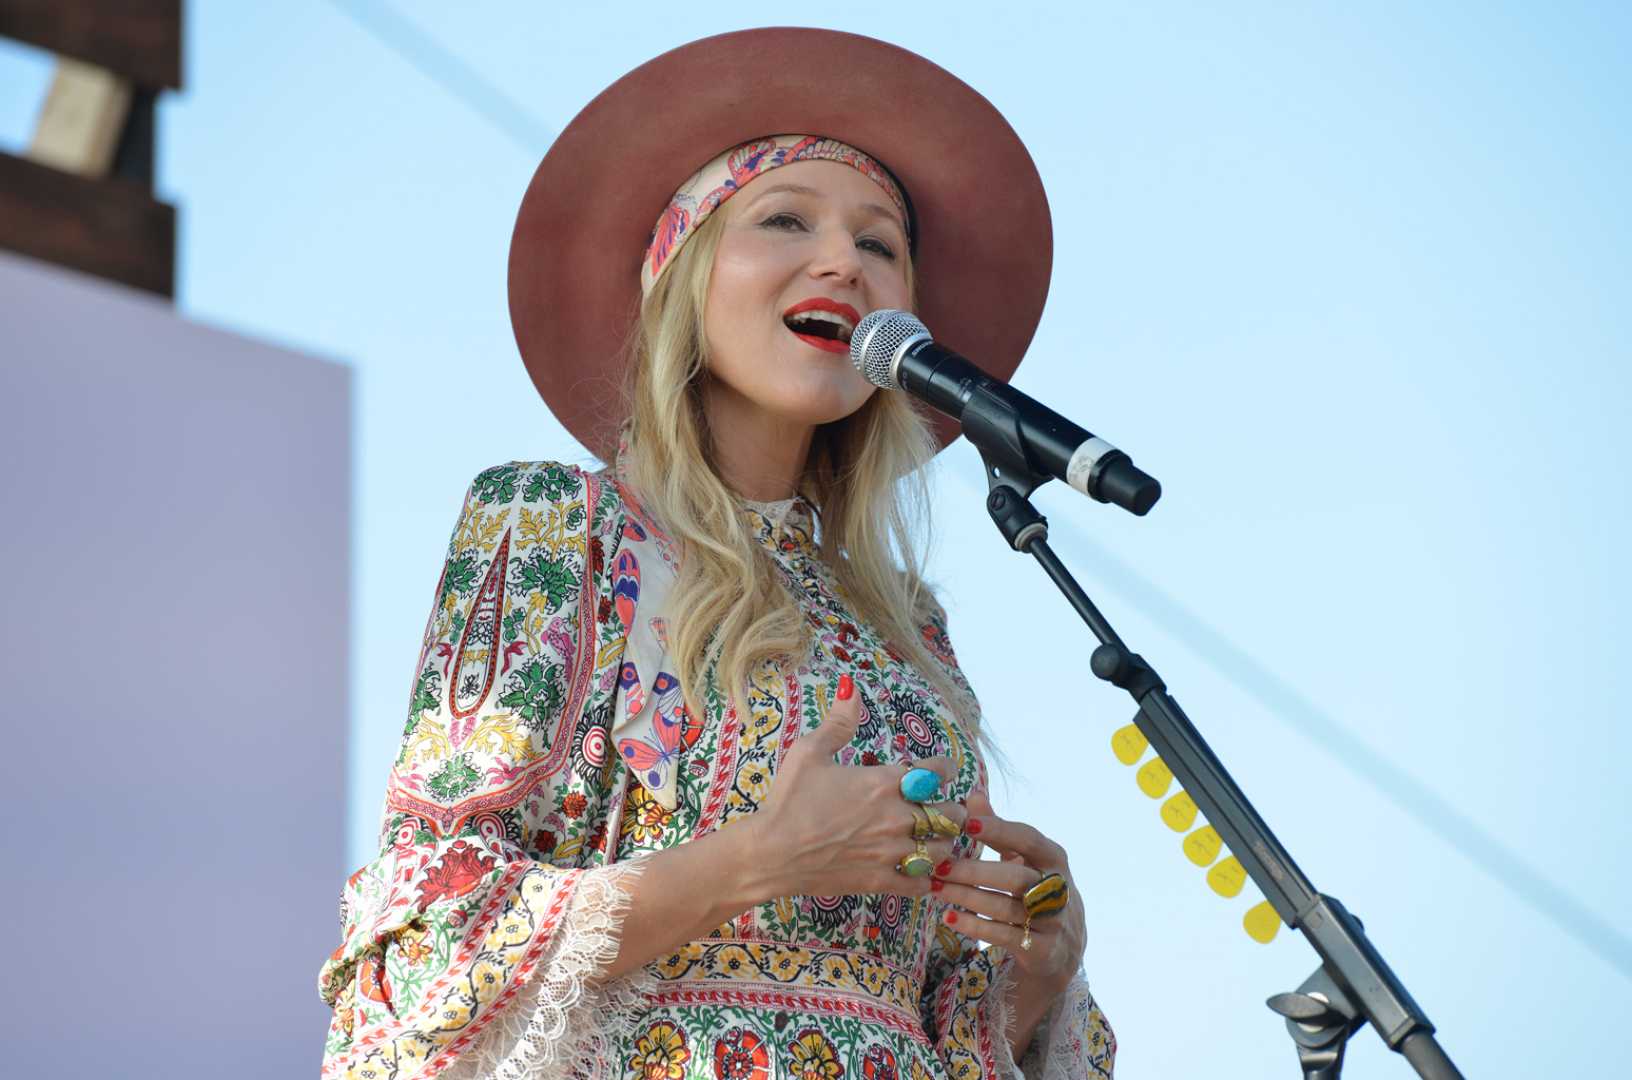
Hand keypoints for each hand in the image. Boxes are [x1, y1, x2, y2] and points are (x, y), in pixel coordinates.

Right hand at [746, 675, 967, 899]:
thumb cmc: (787, 800)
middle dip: (951, 808)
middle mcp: (896, 817)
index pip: (940, 772)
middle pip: (952, 814)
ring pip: (944, 850)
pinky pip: (924, 884)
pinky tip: (922, 870)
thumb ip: (839, 722)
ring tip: (933, 837)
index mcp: (884, 782)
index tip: (941, 771)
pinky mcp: (881, 881)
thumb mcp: (809, 752)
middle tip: (940, 807)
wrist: (770, 853)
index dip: (945, 769)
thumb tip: (851, 687)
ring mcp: (891, 852)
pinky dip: (930, 878)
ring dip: (943, 842)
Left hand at [931, 789, 1084, 990]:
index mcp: (1054, 858)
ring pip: (1005, 907)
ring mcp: (1053, 920)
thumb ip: (999, 830)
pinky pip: (1004, 936)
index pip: (1027, 839)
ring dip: (967, 897)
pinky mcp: (1042, 949)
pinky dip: (975, 926)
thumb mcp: (1023, 859)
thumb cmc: (1034, 891)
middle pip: (1014, 876)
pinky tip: (950, 917)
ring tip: (936, 889)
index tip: (966, 823)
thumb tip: (972, 795)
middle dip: (974, 871)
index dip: (998, 830)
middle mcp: (1058, 888)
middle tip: (940, 866)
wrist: (1062, 948)